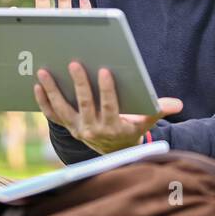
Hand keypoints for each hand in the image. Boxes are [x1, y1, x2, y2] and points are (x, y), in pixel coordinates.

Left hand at [33, 60, 182, 154]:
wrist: (113, 152)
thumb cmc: (130, 129)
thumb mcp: (145, 121)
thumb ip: (158, 110)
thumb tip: (177, 104)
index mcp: (113, 127)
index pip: (110, 107)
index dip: (107, 90)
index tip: (104, 71)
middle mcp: (92, 130)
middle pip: (84, 105)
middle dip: (79, 84)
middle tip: (74, 63)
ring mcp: (77, 129)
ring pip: (62, 109)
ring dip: (52, 90)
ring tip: (44, 72)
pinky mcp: (67, 127)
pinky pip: (52, 115)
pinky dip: (44, 102)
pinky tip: (37, 86)